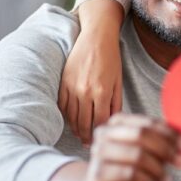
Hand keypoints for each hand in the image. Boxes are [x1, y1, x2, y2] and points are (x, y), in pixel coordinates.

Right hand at [59, 0, 124, 143]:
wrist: (96, 37)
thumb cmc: (111, 58)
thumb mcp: (118, 81)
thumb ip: (115, 102)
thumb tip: (112, 121)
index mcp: (102, 92)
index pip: (100, 121)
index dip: (100, 133)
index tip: (100, 140)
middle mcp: (85, 91)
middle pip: (84, 122)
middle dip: (86, 135)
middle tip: (88, 143)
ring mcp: (72, 87)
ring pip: (71, 116)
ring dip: (75, 128)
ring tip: (80, 134)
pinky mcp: (63, 82)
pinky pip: (62, 105)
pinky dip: (66, 115)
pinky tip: (71, 120)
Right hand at [80, 114, 180, 180]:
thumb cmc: (124, 169)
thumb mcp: (142, 152)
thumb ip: (158, 143)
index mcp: (118, 122)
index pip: (148, 123)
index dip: (170, 133)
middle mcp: (105, 133)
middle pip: (142, 135)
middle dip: (166, 148)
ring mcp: (99, 152)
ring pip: (138, 155)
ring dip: (158, 168)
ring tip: (166, 179)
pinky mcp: (98, 173)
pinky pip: (130, 174)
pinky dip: (147, 180)